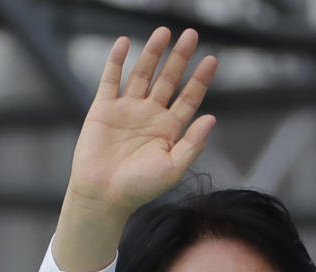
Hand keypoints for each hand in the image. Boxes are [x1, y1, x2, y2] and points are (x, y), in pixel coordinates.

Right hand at [54, 27, 216, 271]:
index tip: (212, 60)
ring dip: (153, 53)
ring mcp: (127, 110)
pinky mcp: (103, 109)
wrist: (103, 195)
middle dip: (180, 58)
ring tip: (164, 32)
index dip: (200, 79)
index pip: (189, 98)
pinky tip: (124, 43)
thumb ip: (192, 143)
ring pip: (143, 74)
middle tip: (192, 35)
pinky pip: (110, 79)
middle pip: (169, 80)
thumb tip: (212, 118)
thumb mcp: (173, 168)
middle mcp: (150, 116)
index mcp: (169, 129)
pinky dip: (116, 61)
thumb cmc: (140, 188)